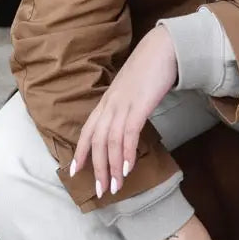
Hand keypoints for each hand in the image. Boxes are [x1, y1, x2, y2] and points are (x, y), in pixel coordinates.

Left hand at [71, 25, 177, 196]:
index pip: (87, 130)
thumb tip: (128, 124)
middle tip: (101, 191)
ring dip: (112, 167)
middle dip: (97, 169)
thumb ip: (126, 105)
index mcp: (107, 101)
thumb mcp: (132, 90)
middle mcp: (110, 104)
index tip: (75, 172)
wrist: (164, 48)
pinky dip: (126, 153)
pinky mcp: (138, 105)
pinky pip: (128, 134)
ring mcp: (123, 104)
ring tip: (116, 187)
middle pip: (97, 141)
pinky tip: (128, 168)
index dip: (80, 152)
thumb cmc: (150, 68)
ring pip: (110, 142)